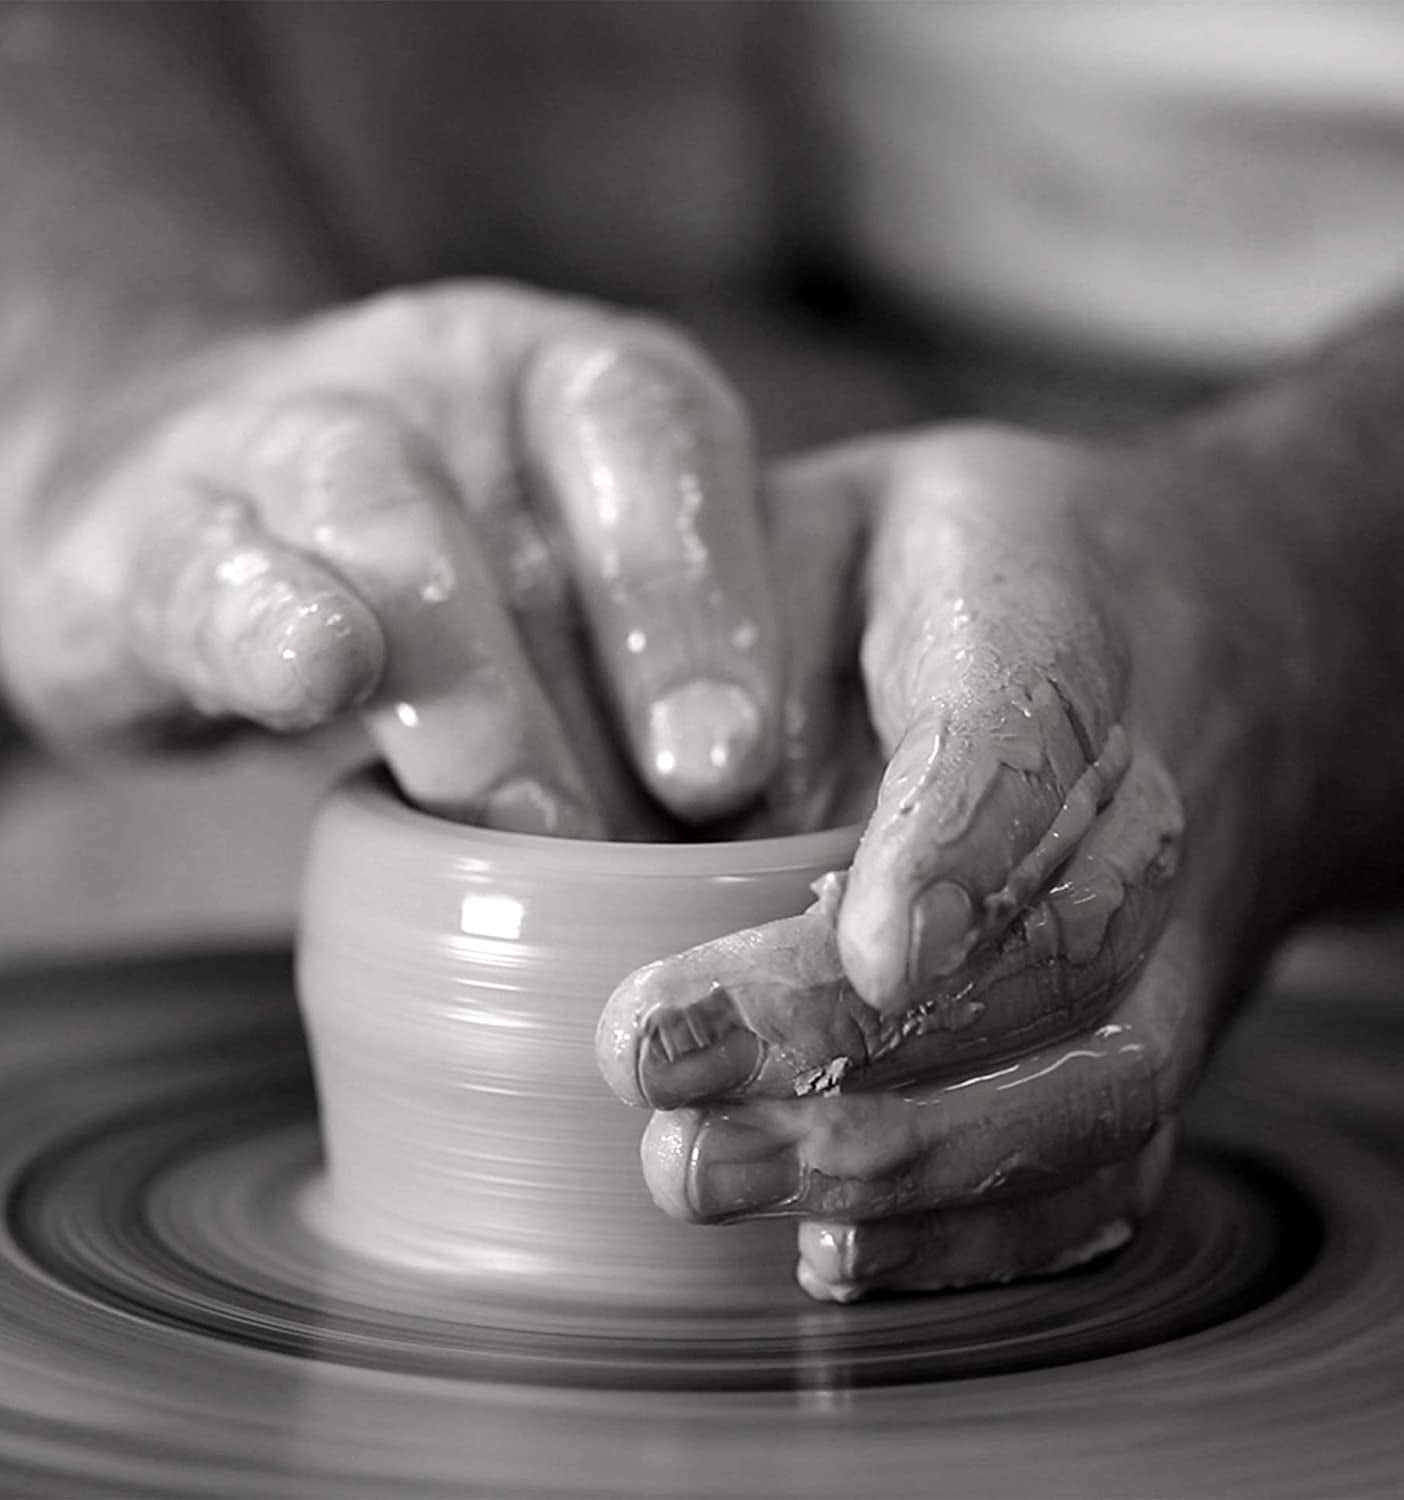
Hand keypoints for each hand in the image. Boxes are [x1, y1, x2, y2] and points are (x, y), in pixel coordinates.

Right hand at [0, 281, 785, 836]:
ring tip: (507, 808)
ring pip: (383, 503)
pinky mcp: (147, 523)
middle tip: (689, 795)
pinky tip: (309, 671)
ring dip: (463, 666)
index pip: (675, 435)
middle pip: (572, 454)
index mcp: (579, 392)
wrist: (166, 498)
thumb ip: (651, 698)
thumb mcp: (561, 614)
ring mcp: (290, 427)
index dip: (716, 595)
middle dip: (649, 621)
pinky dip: (264, 620)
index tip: (740, 766)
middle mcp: (453, 377)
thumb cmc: (434, 592)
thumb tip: (755, 865)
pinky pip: (207, 568)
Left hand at [600, 425, 1315, 1297]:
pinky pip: (1113, 1155)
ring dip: (909, 1157)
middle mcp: (1140, 790)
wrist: (1182, 625)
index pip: (1030, 728)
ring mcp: (1168, 929)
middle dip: (855, 1032)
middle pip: (1057, 940)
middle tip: (659, 1070)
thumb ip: (721, 604)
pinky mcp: (1146, 1025)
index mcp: (1045, 614)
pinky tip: (835, 1253)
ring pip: (1101, 1077)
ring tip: (710, 1177)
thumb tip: (653, 776)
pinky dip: (985, 1229)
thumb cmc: (935, 568)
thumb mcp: (815, 519)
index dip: (964, 843)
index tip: (868, 944)